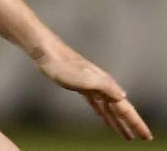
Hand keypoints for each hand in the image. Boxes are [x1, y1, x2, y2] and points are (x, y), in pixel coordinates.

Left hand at [34, 44, 151, 140]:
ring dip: (118, 122)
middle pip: (120, 110)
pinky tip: (106, 121)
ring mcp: (92, 86)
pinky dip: (103, 114)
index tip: (146, 136)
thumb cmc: (64, 66)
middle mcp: (102, 86)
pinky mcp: (81, 86)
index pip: (125, 108)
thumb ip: (106, 87)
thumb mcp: (86, 78)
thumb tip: (123, 96)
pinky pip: (97, 105)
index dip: (136, 123)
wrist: (46, 53)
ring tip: (126, 136)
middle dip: (131, 124)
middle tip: (141, 138)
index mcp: (106, 85)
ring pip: (109, 109)